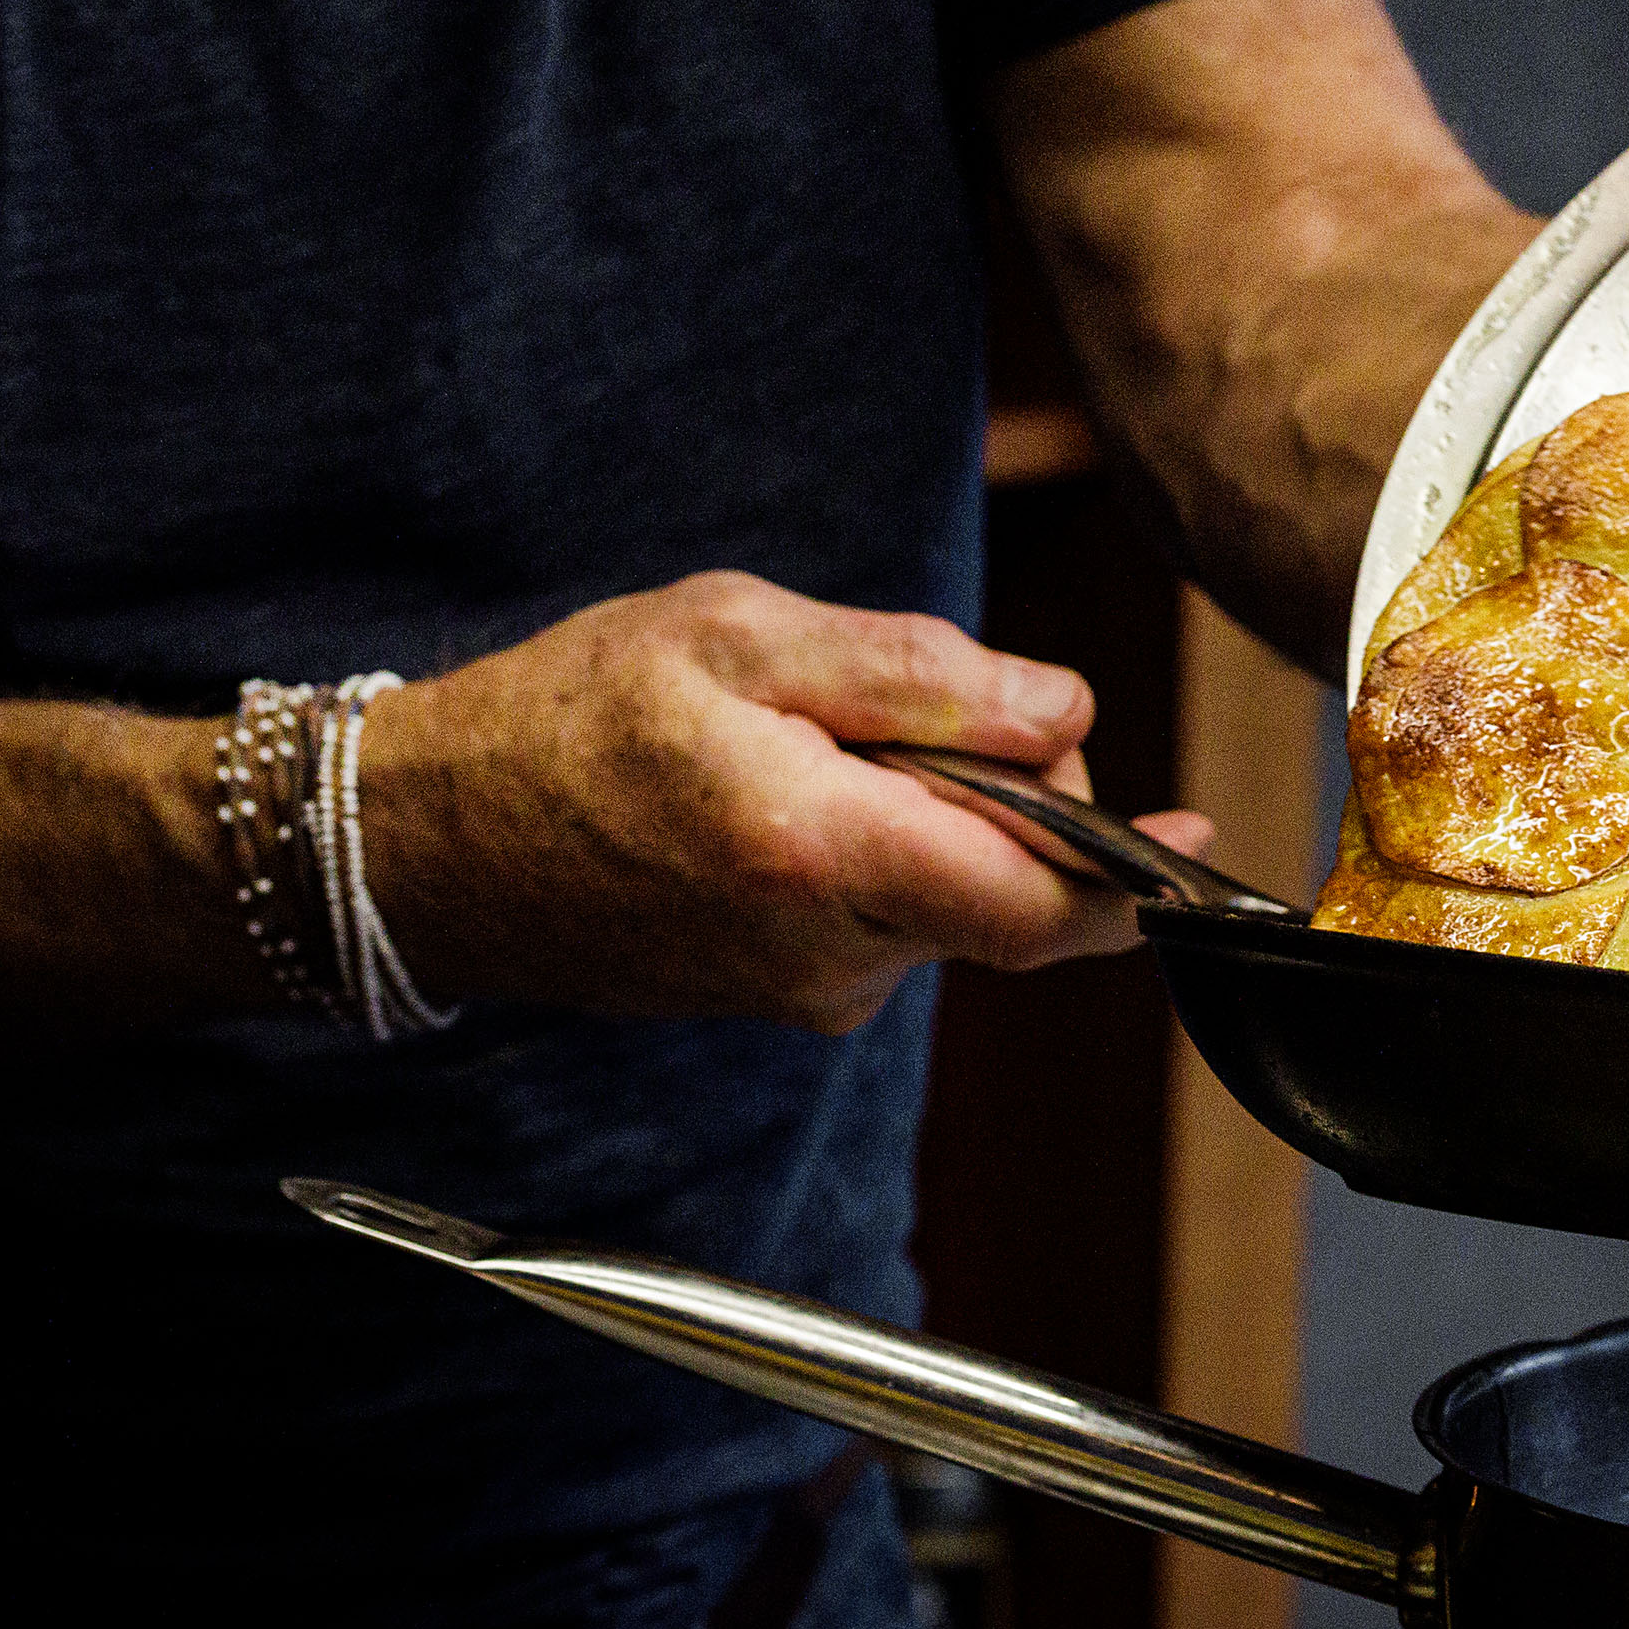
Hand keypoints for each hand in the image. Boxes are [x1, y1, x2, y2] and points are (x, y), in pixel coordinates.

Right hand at [354, 570, 1216, 1030]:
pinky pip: (891, 915)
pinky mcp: (787, 997)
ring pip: (950, 897)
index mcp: (815, 852)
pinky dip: (885, 847)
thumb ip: (917, 675)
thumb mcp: (739, 631)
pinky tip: (789, 793)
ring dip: (939, 815)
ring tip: (811, 741)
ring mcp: (805, 991)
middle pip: (1009, 892)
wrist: (429, 841)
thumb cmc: (571, 715)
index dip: (1135, 879)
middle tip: (936, 705)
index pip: (1034, 907)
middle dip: (1019, 796)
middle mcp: (822, 952)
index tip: (1199, 843)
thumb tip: (1065, 717)